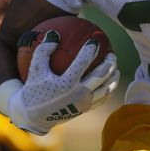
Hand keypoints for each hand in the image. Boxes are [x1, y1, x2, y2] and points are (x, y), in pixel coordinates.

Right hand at [4, 36, 118, 135]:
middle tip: (112, 54)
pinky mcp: (85, 110)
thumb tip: (54, 33)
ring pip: (106, 88)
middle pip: (101, 75)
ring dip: (113, 77)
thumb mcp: (35, 69)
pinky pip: (102, 98)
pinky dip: (108, 89)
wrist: (34, 116)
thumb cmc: (34, 89)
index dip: (91, 49)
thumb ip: (43, 50)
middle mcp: (78, 94)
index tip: (94, 40)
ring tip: (115, 68)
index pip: (83, 62)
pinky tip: (109, 82)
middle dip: (110, 62)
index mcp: (66, 83)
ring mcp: (84, 103)